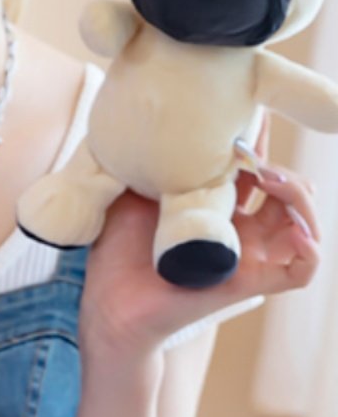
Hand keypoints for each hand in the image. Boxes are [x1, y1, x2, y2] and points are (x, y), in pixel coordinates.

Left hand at [80, 125, 318, 358]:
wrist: (106, 297)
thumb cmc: (117, 246)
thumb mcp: (139, 188)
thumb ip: (160, 159)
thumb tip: (173, 119)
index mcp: (219, 206)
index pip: (259, 170)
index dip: (259, 146)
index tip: (245, 121)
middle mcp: (241, 230)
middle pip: (289, 193)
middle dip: (281, 169)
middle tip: (250, 158)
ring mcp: (248, 256)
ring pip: (302, 225)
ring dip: (298, 197)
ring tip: (269, 180)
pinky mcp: (248, 283)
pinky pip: (300, 270)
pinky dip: (311, 249)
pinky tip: (295, 228)